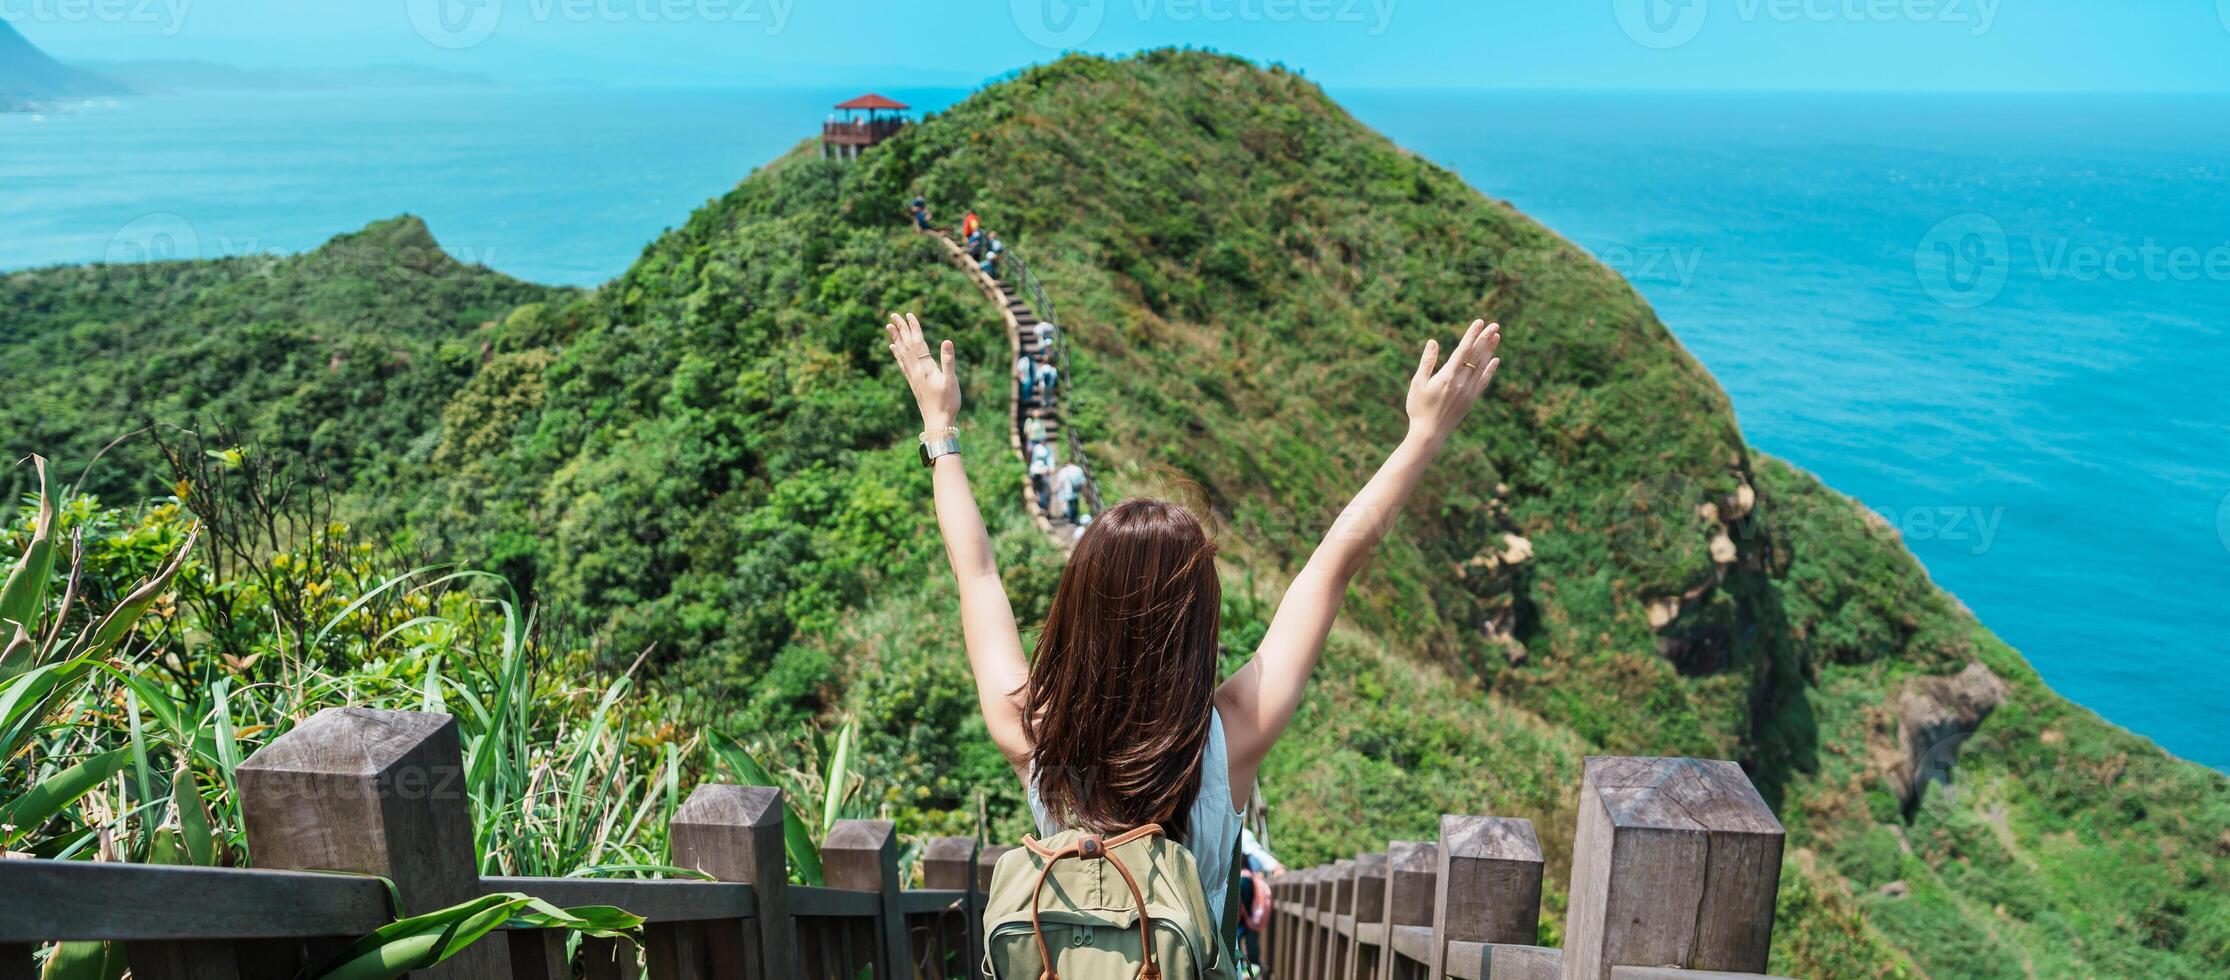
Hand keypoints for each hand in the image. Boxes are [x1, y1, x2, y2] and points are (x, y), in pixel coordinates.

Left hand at [884, 311, 959, 430]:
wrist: (938, 423)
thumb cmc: (948, 403)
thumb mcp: (951, 381)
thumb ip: (948, 360)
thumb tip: (947, 341)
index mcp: (925, 368)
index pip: (918, 342)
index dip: (913, 327)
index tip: (908, 314)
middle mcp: (916, 370)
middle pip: (907, 345)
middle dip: (901, 329)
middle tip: (892, 315)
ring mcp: (913, 377)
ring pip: (902, 353)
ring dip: (896, 338)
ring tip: (889, 327)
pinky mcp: (913, 383)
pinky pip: (902, 364)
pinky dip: (897, 354)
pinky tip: (894, 349)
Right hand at [1405, 319, 1501, 445]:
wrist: (1429, 434)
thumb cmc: (1418, 408)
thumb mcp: (1417, 384)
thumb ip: (1427, 362)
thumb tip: (1433, 342)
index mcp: (1447, 376)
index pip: (1463, 350)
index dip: (1472, 335)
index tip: (1479, 322)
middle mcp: (1461, 382)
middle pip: (1476, 356)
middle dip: (1485, 339)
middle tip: (1495, 325)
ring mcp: (1468, 391)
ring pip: (1482, 366)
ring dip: (1490, 350)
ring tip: (1497, 336)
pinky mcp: (1471, 400)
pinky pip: (1484, 382)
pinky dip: (1490, 370)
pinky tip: (1496, 361)